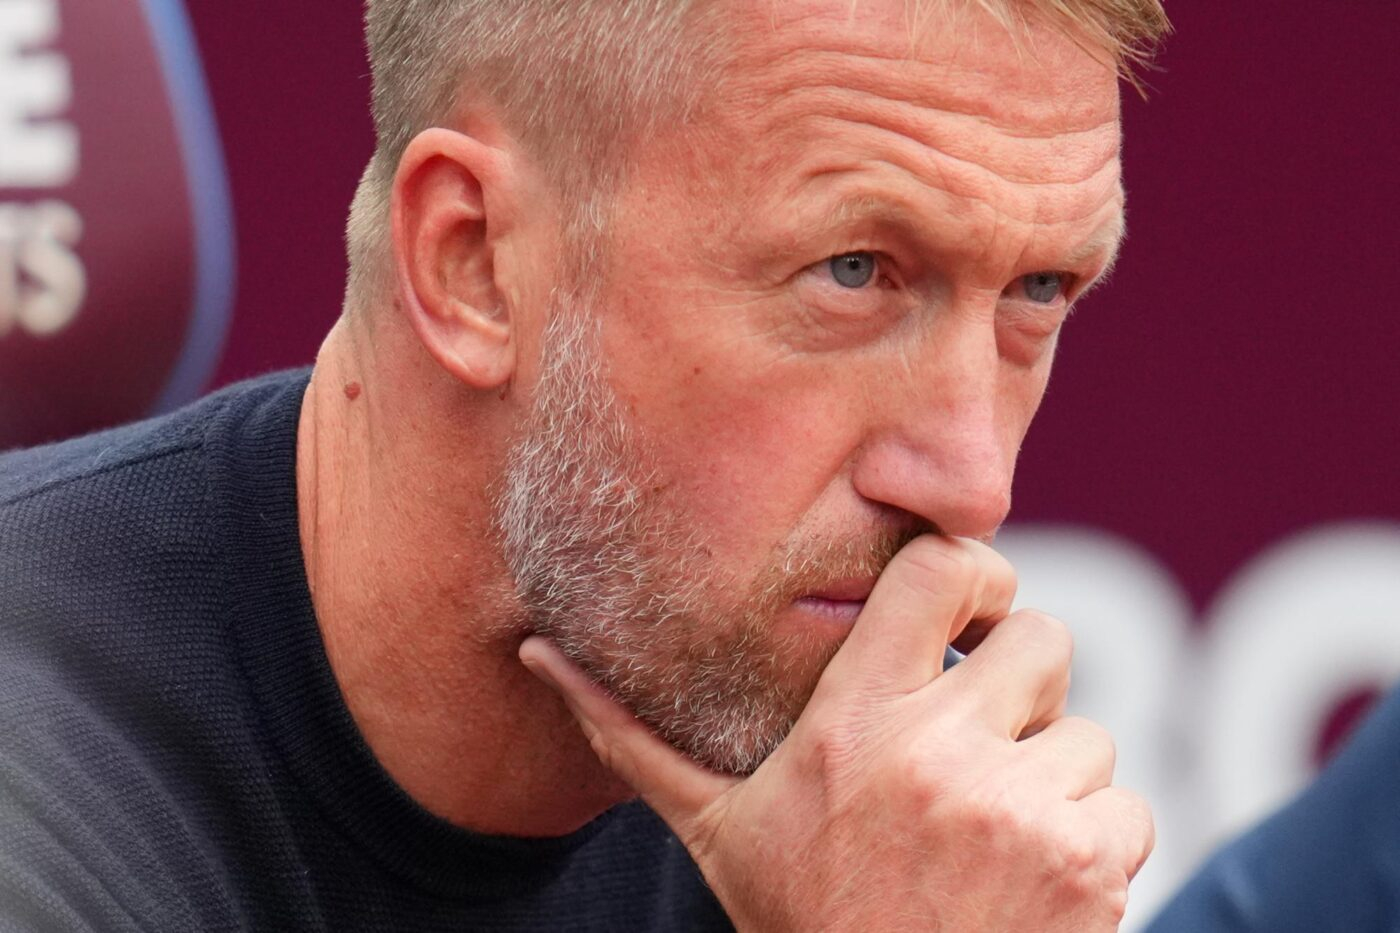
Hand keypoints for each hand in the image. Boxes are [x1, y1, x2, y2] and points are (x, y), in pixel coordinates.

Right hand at [520, 535, 1152, 931]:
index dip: (974, 575)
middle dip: (1022, 683)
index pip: (947, 571)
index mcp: (854, 724)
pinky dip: (1091, 837)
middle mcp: (942, 753)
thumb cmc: (801, 920)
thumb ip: (633, 736)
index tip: (968, 613)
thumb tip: (536, 657)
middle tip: (976, 741)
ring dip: (1052, 775)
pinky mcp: (1088, 863)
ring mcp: (1021, 808)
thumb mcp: (716, 827)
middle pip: (1044, 638)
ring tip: (987, 835)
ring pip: (1088, 733)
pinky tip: (1026, 880)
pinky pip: (1125, 803)